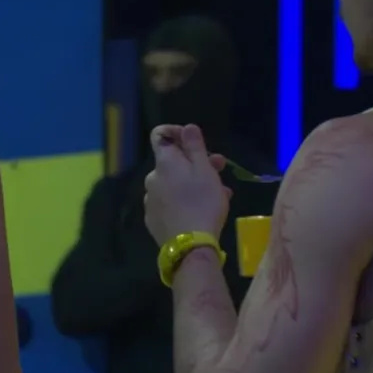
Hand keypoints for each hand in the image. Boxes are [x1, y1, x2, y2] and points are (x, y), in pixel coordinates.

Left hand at [144, 124, 231, 245]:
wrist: (190, 244)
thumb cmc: (202, 202)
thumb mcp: (204, 170)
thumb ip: (194, 147)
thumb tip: (186, 128)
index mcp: (164, 163)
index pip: (160, 136)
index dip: (177, 132)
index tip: (195, 140)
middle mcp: (152, 178)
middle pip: (172, 162)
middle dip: (196, 161)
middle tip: (221, 169)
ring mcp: (150, 200)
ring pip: (175, 183)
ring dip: (195, 183)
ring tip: (221, 193)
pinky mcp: (154, 218)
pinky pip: (170, 202)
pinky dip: (186, 200)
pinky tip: (204, 209)